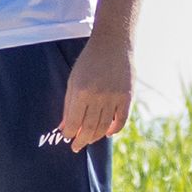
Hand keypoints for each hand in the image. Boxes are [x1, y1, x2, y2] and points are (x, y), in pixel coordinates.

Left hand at [55, 33, 134, 151]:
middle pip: (89, 128)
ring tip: (89, 140)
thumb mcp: (73, 80)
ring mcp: (114, 98)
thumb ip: (68, 104)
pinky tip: (107, 133)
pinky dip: (114, 130)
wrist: (113, 44)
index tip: (67, 137)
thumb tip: (64, 127)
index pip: (73, 121)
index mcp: (81, 92)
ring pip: (104, 127)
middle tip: (76, 147)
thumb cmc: (89, 61)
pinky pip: (121, 121)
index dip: (69, 133)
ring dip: (95, 137)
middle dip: (81, 141)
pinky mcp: (127, 97)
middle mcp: (98, 97)